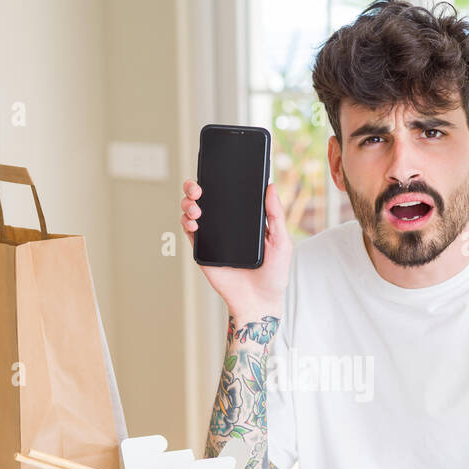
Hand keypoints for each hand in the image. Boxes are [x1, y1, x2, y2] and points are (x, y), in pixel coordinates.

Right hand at [182, 180, 291, 320]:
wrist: (259, 301)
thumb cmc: (274, 273)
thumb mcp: (281, 241)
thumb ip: (276, 215)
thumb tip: (271, 185)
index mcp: (244, 217)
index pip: (230, 191)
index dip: (220, 177)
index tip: (217, 167)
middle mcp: (226, 223)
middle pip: (205, 197)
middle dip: (194, 186)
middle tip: (198, 188)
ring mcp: (213, 236)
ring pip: (192, 211)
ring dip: (188, 203)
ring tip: (196, 208)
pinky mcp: (203, 250)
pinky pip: (190, 232)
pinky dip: (187, 223)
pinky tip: (194, 223)